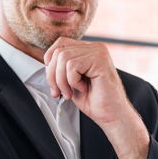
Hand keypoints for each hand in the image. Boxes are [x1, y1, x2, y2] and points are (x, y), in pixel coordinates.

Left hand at [44, 37, 148, 158]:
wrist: (112, 115)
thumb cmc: (95, 101)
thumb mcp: (71, 80)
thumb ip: (61, 67)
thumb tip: (46, 62)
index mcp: (89, 49)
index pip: (60, 43)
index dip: (50, 62)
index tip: (54, 83)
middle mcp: (95, 47)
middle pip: (59, 51)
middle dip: (53, 75)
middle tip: (60, 92)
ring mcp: (99, 52)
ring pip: (63, 58)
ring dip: (62, 80)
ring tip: (71, 93)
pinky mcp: (100, 60)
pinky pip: (72, 65)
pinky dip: (72, 81)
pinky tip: (84, 88)